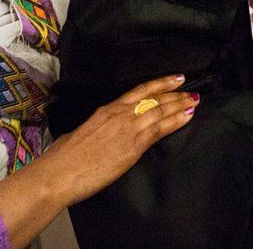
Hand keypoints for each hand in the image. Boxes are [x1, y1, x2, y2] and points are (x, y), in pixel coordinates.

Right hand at [39, 74, 196, 205]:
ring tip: (194, 101)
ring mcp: (127, 129)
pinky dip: (176, 121)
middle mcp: (119, 115)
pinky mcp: (132, 146)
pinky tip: (187, 116)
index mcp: (106, 110)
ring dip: (180, 105)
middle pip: (154, 98)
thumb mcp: (79, 133)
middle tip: (191, 89)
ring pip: (160, 111)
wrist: (58, 173)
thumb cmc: (62, 158)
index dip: (159, 83)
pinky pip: (159, 129)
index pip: (139, 91)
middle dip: (175, 93)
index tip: (174, 78)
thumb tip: (97, 131)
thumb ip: (94, 129)